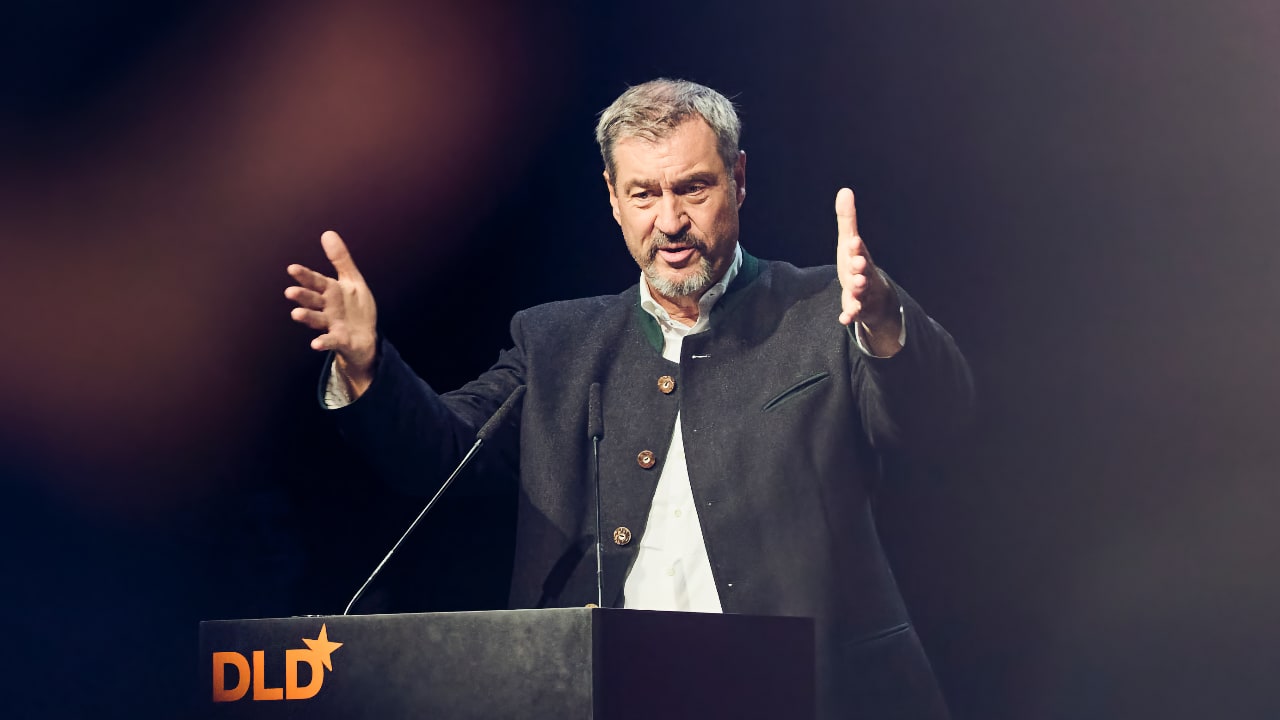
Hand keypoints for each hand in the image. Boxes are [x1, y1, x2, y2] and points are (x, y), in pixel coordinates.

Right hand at [286, 231, 377, 385]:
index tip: (292, 268)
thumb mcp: (352, 281)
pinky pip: (331, 341)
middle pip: (313, 300)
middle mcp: (328, 308)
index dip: (305, 276)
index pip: (316, 281)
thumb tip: (327, 233)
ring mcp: (332, 325)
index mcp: (331, 292)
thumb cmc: (355, 309)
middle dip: (303, 296)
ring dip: (307, 317)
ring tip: (296, 314)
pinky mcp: (340, 340)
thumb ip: (340, 259)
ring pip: (317, 320)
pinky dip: (323, 342)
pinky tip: (316, 344)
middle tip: (290, 292)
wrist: (366, 338)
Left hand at [835, 188, 901, 352]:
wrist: (875, 297)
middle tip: (857, 263)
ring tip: (855, 288)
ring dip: (858, 290)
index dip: (856, 246)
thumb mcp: (850, 242)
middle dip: (860, 267)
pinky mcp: (859, 309)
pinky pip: (855, 313)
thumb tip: (844, 190)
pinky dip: (850, 315)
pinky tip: (844, 318)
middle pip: (863, 271)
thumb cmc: (858, 264)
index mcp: (860, 257)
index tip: (853, 241)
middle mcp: (864, 274)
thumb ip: (847, 219)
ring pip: (861, 292)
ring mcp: (863, 293)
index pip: (858, 250)